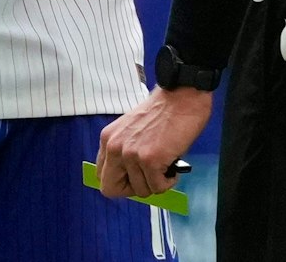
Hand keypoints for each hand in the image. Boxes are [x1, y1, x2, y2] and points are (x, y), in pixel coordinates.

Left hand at [95, 87, 211, 198]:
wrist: (183, 96)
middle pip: (111, 189)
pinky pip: (158, 187)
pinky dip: (169, 180)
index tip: (135, 177)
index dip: (121, 181)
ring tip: (166, 163)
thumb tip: (130, 176)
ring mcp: (132, 155)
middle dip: (133, 188)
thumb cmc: (164, 109)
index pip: (102, 176)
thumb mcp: (131, 129)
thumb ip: (124, 151)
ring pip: (141, 190)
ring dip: (157, 181)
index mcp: (108, 139)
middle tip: (150, 178)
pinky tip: (173, 162)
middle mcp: (115, 147)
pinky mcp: (150, 160)